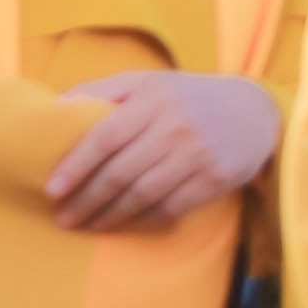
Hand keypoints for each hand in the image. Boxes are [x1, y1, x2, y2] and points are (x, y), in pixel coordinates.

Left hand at [47, 71, 282, 231]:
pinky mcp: (216, 179)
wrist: (255, 110)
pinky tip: (124, 224)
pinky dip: (143, 220)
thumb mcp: (147, 81)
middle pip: (121, 172)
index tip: (52, 189)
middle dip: (87, 200)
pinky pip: (172, 207)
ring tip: (87, 225)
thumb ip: (102, 90)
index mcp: (153, 100)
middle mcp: (176, 127)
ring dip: (110, 216)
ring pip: (144, 194)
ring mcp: (198, 155)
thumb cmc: (186, 97)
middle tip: (63, 218)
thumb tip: (55, 110)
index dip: (76, 166)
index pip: (105, 137)